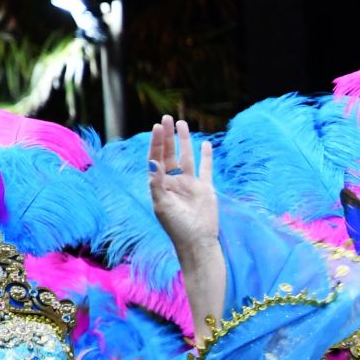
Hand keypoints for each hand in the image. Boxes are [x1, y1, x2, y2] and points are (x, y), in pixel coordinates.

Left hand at [148, 115, 218, 249]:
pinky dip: (206, 157)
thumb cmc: (177, 226)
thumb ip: (157, 183)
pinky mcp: (205, 189)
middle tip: (166, 118)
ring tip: (182, 123)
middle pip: (169, 154)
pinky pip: (205, 169)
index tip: (157, 127)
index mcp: (160, 185)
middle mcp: (173, 182)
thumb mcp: (162, 204)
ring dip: (184, 141)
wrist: (198, 241)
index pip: (156, 159)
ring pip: (186, 157)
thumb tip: (153, 161)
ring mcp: (190, 184)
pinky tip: (205, 144)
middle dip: (167, 137)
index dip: (156, 143)